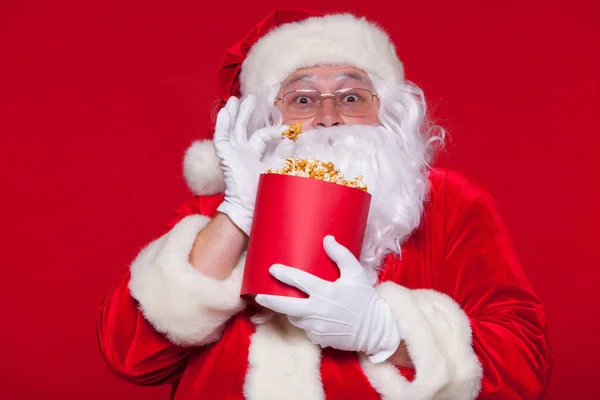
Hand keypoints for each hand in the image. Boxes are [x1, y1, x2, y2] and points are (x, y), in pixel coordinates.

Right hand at [214, 96, 287, 234]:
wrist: (249, 205)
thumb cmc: (263, 191)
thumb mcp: (277, 169)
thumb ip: (283, 155)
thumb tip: (293, 141)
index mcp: (254, 155)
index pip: (263, 136)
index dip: (276, 131)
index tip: (290, 131)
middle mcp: (242, 152)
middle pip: (244, 128)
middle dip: (247, 112)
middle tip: (251, 98)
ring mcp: (232, 153)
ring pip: (233, 128)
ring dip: (235, 113)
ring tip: (236, 99)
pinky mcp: (224, 155)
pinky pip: (222, 136)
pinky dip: (223, 123)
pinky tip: (225, 110)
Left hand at [255, 236, 400, 362]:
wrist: (375, 330)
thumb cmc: (365, 299)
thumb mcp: (356, 273)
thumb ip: (341, 255)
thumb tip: (327, 239)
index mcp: (326, 292)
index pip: (299, 281)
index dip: (284, 274)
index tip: (273, 269)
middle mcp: (318, 310)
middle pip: (286, 306)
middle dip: (269, 301)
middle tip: (259, 296)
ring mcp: (317, 327)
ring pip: (294, 318)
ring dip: (290, 311)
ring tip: (289, 302)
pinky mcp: (319, 338)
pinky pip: (306, 329)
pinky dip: (306, 323)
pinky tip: (311, 317)